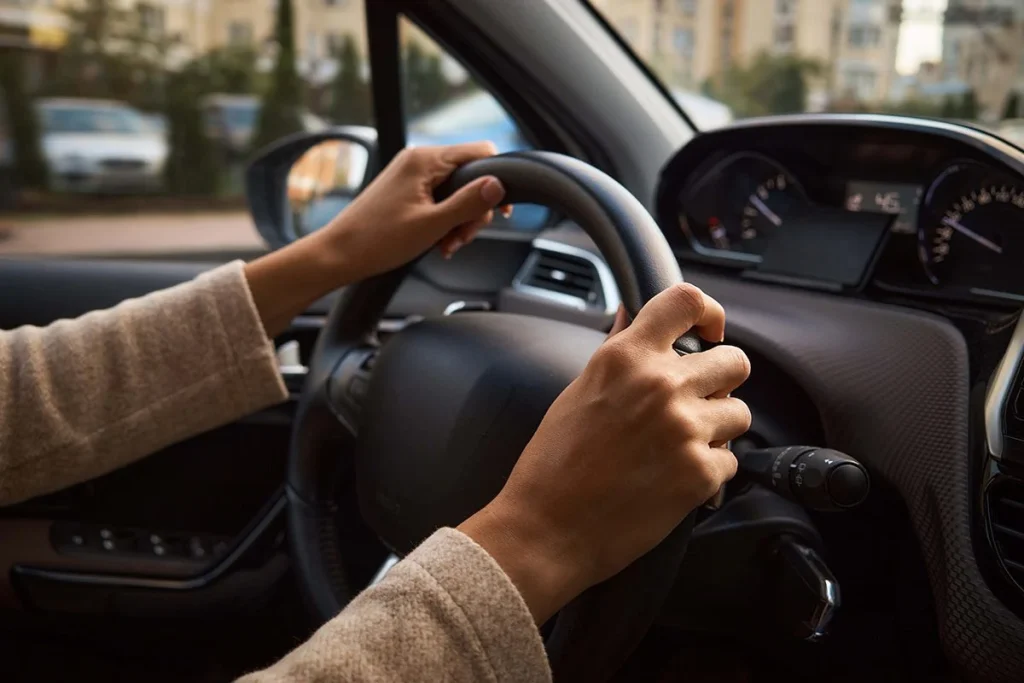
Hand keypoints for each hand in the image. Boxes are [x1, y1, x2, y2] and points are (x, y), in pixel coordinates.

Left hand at [322, 141, 510, 281]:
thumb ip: (469, 203)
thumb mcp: (432, 224)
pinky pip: (438, 199)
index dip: (497, 180)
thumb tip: (498, 185)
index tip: (502, 211)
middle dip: (473, 210)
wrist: (339, 254)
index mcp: (425, 160)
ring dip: (459, 220)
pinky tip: (438, 242)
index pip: (481, 152)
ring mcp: (411, 175)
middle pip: (470, 176)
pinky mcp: (406, 190)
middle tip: (462, 238)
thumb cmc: (377, 240)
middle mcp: (418, 160)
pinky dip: (444, 221)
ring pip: (455, 191)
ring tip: (447, 245)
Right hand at [459, 284, 750, 622]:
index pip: (686, 301)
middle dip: (721, 380)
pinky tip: (674, 478)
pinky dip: (709, 471)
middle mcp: (661, 386)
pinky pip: (732, 460)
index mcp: (625, 358)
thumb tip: (630, 316)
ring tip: (681, 446)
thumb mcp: (578, 392)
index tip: (708, 330)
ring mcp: (685, 429)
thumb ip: (616, 351)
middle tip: (698, 400)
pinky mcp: (701, 474)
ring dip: (718, 428)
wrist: (546, 528)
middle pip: (734, 360)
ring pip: (740, 412)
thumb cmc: (553, 464)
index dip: (708, 312)